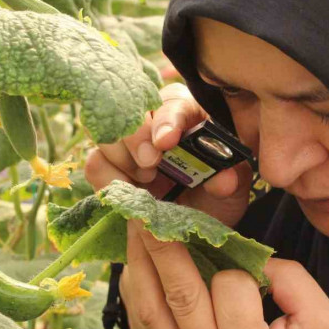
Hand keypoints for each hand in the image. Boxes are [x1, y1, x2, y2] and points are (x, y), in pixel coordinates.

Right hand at [84, 82, 252, 227]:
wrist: (198, 225)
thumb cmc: (217, 197)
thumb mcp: (233, 191)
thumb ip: (231, 181)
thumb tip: (223, 180)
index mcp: (190, 115)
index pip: (174, 102)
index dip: (168, 119)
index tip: (167, 142)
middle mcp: (155, 121)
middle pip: (131, 110)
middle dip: (137, 138)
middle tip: (150, 167)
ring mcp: (128, 143)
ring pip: (107, 134)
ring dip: (123, 160)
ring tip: (147, 183)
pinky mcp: (109, 166)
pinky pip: (95, 163)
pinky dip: (109, 180)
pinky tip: (132, 195)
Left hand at [124, 220, 328, 328]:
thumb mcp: (325, 321)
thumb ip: (291, 279)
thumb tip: (248, 253)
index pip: (232, 287)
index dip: (242, 264)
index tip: (255, 262)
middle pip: (180, 295)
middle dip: (162, 246)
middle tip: (147, 209)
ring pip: (155, 309)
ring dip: (142, 264)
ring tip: (135, 226)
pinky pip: (153, 324)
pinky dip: (143, 289)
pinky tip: (139, 261)